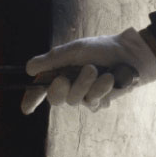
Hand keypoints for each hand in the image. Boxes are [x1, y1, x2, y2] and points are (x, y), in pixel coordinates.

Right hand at [20, 28, 155, 113]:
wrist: (129, 54)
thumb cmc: (101, 48)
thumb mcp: (75, 49)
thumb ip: (52, 59)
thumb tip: (28, 69)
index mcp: (59, 71)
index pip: (40, 88)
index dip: (31, 99)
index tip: (26, 109)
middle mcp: (69, 85)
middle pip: (55, 98)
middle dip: (59, 89)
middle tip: (64, 79)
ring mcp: (84, 94)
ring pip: (75, 100)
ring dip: (86, 84)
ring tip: (97, 70)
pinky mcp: (99, 101)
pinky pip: (93, 103)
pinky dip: (100, 89)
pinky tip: (109, 80)